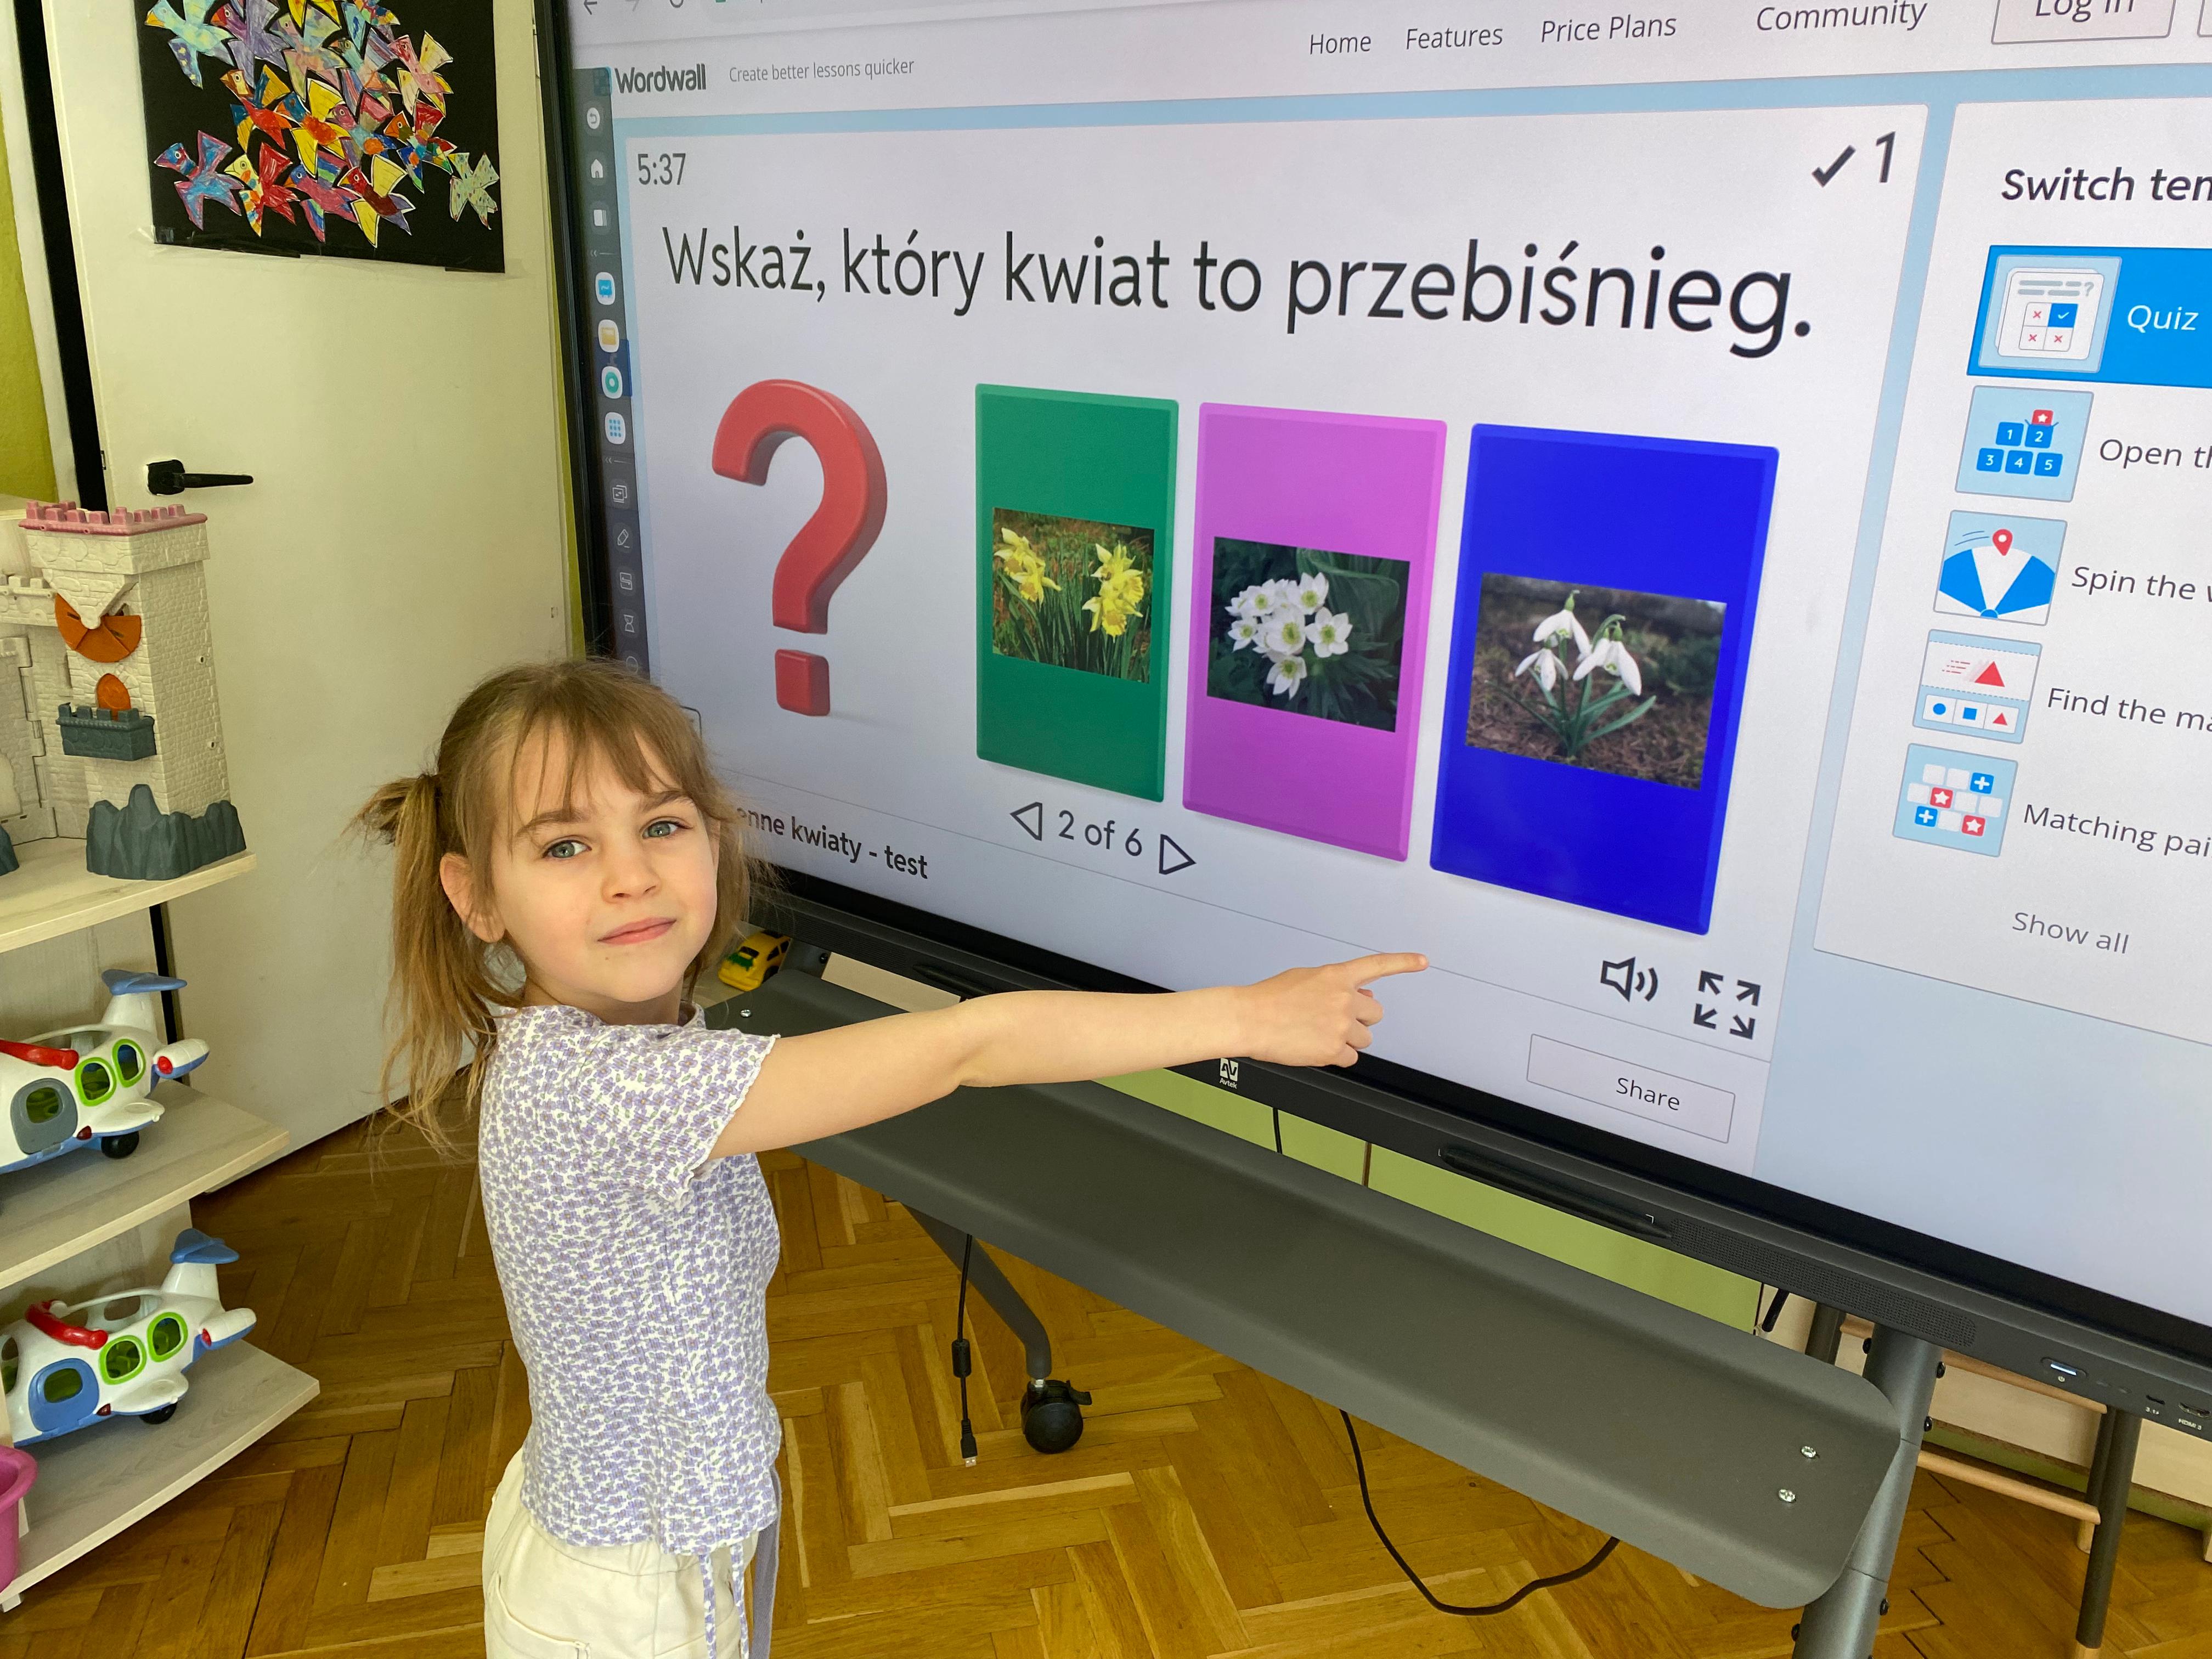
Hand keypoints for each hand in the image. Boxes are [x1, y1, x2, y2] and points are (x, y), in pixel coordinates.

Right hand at [1238, 953, 1427, 1067]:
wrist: (1248, 1019)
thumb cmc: (1270, 999)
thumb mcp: (1305, 979)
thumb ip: (1336, 985)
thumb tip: (1364, 997)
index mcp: (1336, 976)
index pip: (1377, 966)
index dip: (1403, 962)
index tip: (1422, 961)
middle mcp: (1344, 998)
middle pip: (1375, 1014)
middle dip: (1359, 1019)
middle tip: (1335, 1021)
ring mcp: (1341, 1025)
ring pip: (1364, 1038)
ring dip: (1347, 1039)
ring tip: (1318, 1035)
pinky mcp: (1334, 1050)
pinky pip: (1350, 1058)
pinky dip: (1336, 1056)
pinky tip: (1314, 1047)